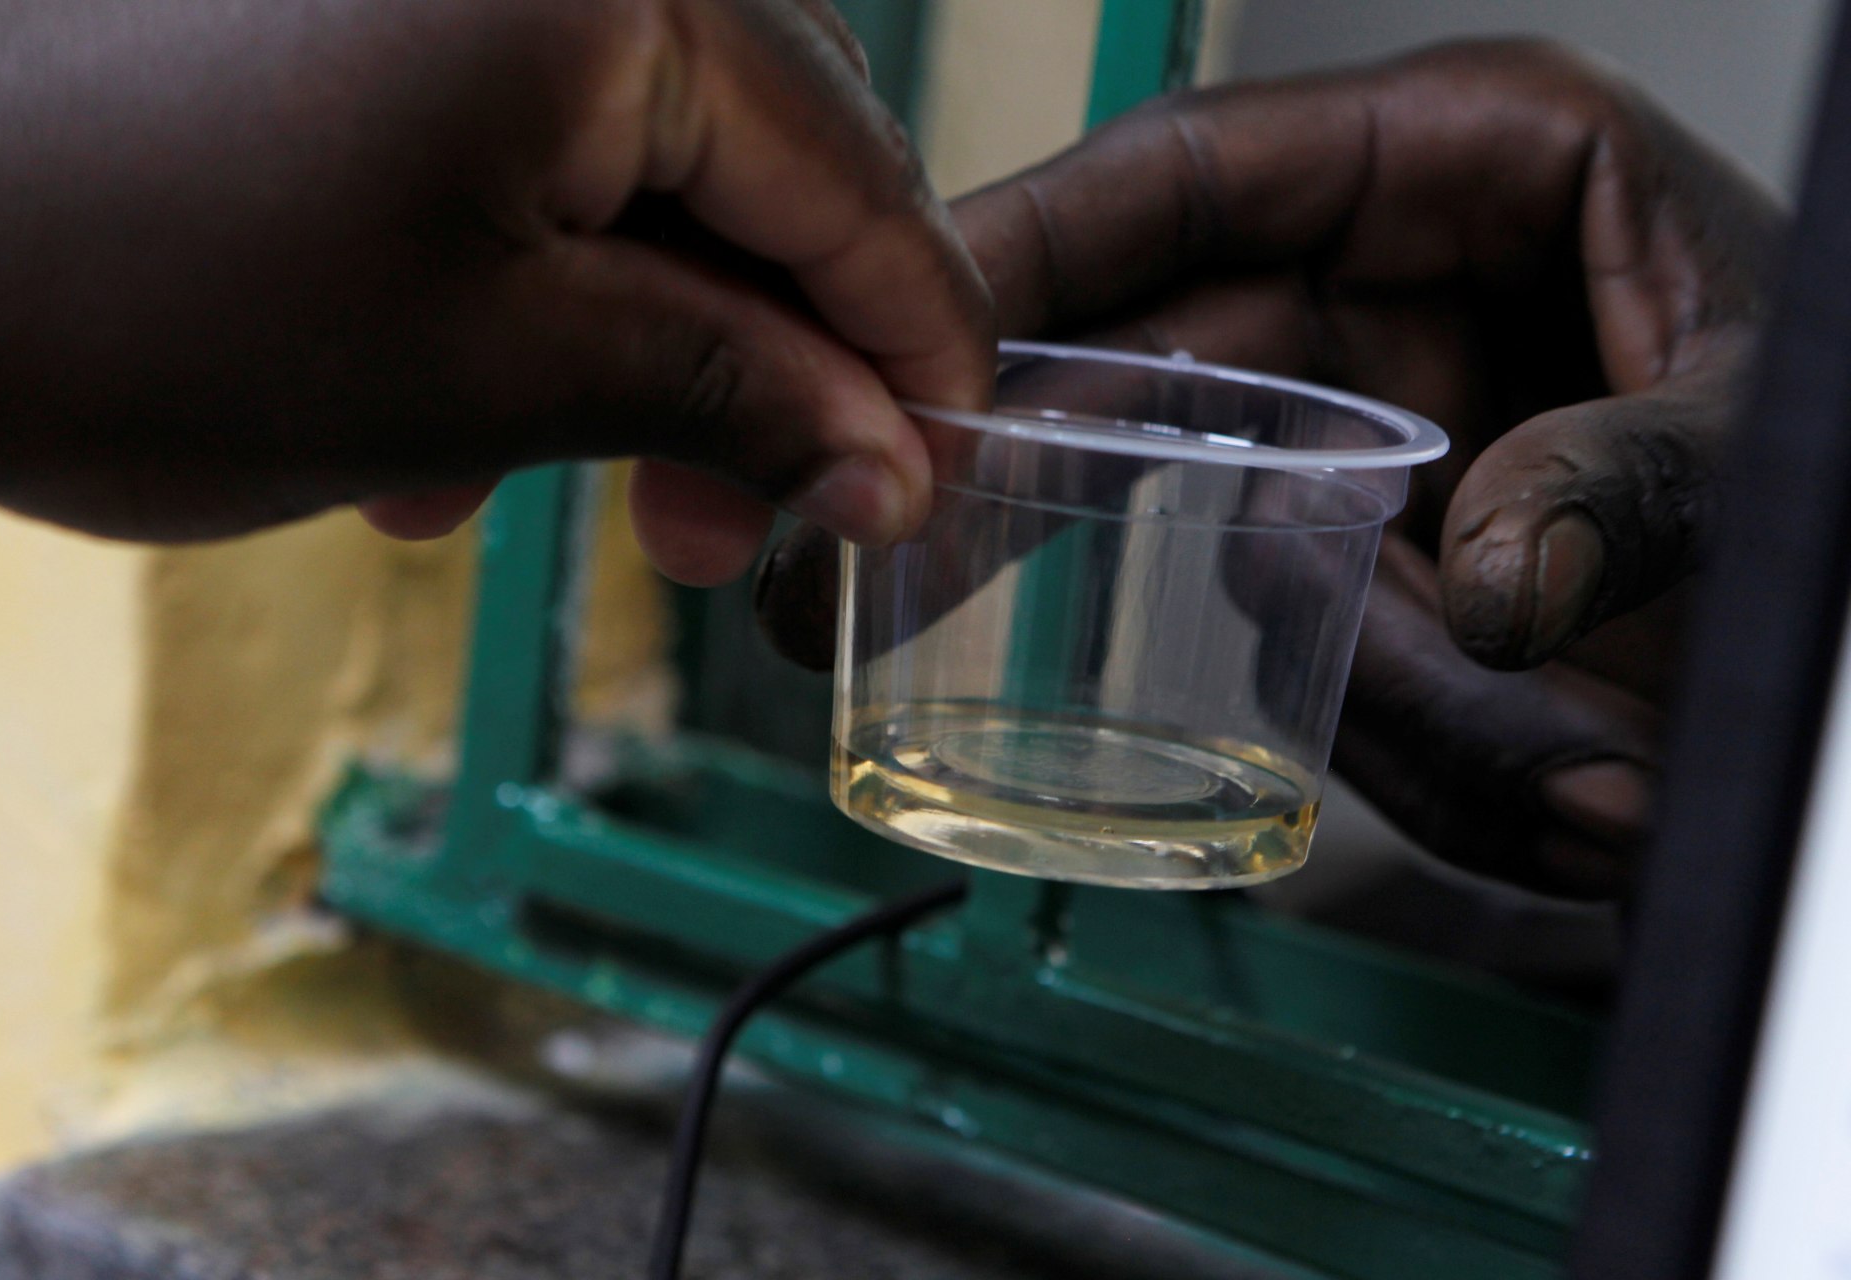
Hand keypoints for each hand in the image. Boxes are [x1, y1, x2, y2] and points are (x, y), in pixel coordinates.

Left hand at [0, 0, 991, 582]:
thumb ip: (733, 401)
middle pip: (768, 169)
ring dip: (633, 350)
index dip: (915, 354)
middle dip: (764, 367)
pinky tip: (440, 426)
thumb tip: (891, 464)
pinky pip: (533, 151)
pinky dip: (527, 294)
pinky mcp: (389, 16)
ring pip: (649, 174)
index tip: (931, 485)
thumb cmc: (141, 295)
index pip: (860, 179)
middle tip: (737, 530)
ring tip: (543, 494)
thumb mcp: (494, 379)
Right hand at [755, 39, 1783, 897]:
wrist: (1842, 628)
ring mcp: (1380, 445)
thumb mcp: (1768, 428)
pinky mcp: (1392, 575)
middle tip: (894, 564)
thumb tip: (1488, 583)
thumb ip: (1637, 484)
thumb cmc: (1836, 432)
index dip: (1037, 242)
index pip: (1198, 176)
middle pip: (1151, 365)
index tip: (907, 323)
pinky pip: (1334, 669)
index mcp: (1475, 168)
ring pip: (1255, 567)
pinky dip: (1434, 751)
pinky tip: (1576, 784)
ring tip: (1580, 767)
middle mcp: (1395, 303)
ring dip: (1390, 695)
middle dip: (1052, 487)